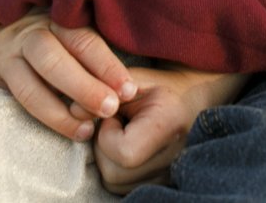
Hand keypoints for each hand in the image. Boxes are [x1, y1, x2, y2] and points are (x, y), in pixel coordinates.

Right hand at [0, 14, 135, 139]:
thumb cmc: (41, 33)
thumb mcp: (64, 29)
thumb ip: (89, 47)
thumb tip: (129, 81)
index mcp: (59, 17)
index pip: (84, 39)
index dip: (107, 65)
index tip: (129, 89)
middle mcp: (36, 29)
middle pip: (58, 55)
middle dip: (86, 85)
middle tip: (111, 107)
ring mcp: (14, 47)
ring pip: (35, 77)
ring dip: (63, 107)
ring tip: (88, 128)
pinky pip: (21, 92)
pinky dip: (47, 113)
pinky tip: (70, 128)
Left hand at [94, 66, 247, 193]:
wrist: (192, 100)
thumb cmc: (159, 86)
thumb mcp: (132, 79)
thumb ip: (102, 90)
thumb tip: (73, 112)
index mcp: (168, 125)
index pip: (124, 153)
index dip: (108, 136)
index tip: (114, 116)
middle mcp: (173, 158)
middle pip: (113, 174)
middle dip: (103, 147)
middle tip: (116, 124)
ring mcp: (169, 175)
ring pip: (113, 183)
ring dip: (107, 158)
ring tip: (123, 134)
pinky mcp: (161, 184)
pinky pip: (121, 186)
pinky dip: (116, 168)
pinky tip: (128, 146)